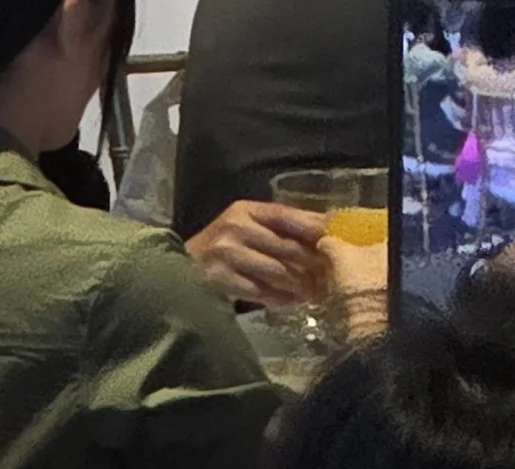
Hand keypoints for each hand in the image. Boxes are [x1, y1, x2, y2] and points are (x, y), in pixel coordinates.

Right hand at [183, 200, 326, 309]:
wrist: (180, 270)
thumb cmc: (221, 247)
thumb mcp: (244, 228)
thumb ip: (274, 230)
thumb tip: (318, 234)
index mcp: (245, 210)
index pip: (284, 214)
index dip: (310, 226)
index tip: (333, 237)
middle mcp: (236, 227)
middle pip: (284, 245)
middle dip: (309, 262)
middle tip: (329, 275)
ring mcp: (227, 253)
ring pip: (274, 271)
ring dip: (297, 284)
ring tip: (313, 293)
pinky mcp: (221, 279)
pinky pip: (259, 291)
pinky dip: (277, 299)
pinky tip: (289, 304)